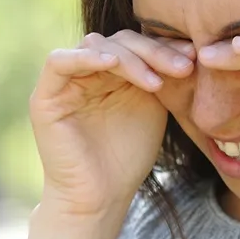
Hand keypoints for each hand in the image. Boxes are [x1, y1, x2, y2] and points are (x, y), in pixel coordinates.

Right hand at [30, 30, 194, 220]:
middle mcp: (87, 71)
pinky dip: (86, 58)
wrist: (100, 198)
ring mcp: (64, 82)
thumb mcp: (153, 107)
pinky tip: (113, 65)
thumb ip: (160, 75)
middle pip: (119, 40)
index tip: (194, 56)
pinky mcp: (45, 97)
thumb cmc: (127, 158)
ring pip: (95, 45)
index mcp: (111, 72)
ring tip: (156, 82)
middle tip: (183, 67)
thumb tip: (190, 45)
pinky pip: (59, 62)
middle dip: (153, 52)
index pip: (137, 43)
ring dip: (129, 58)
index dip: (164, 46)